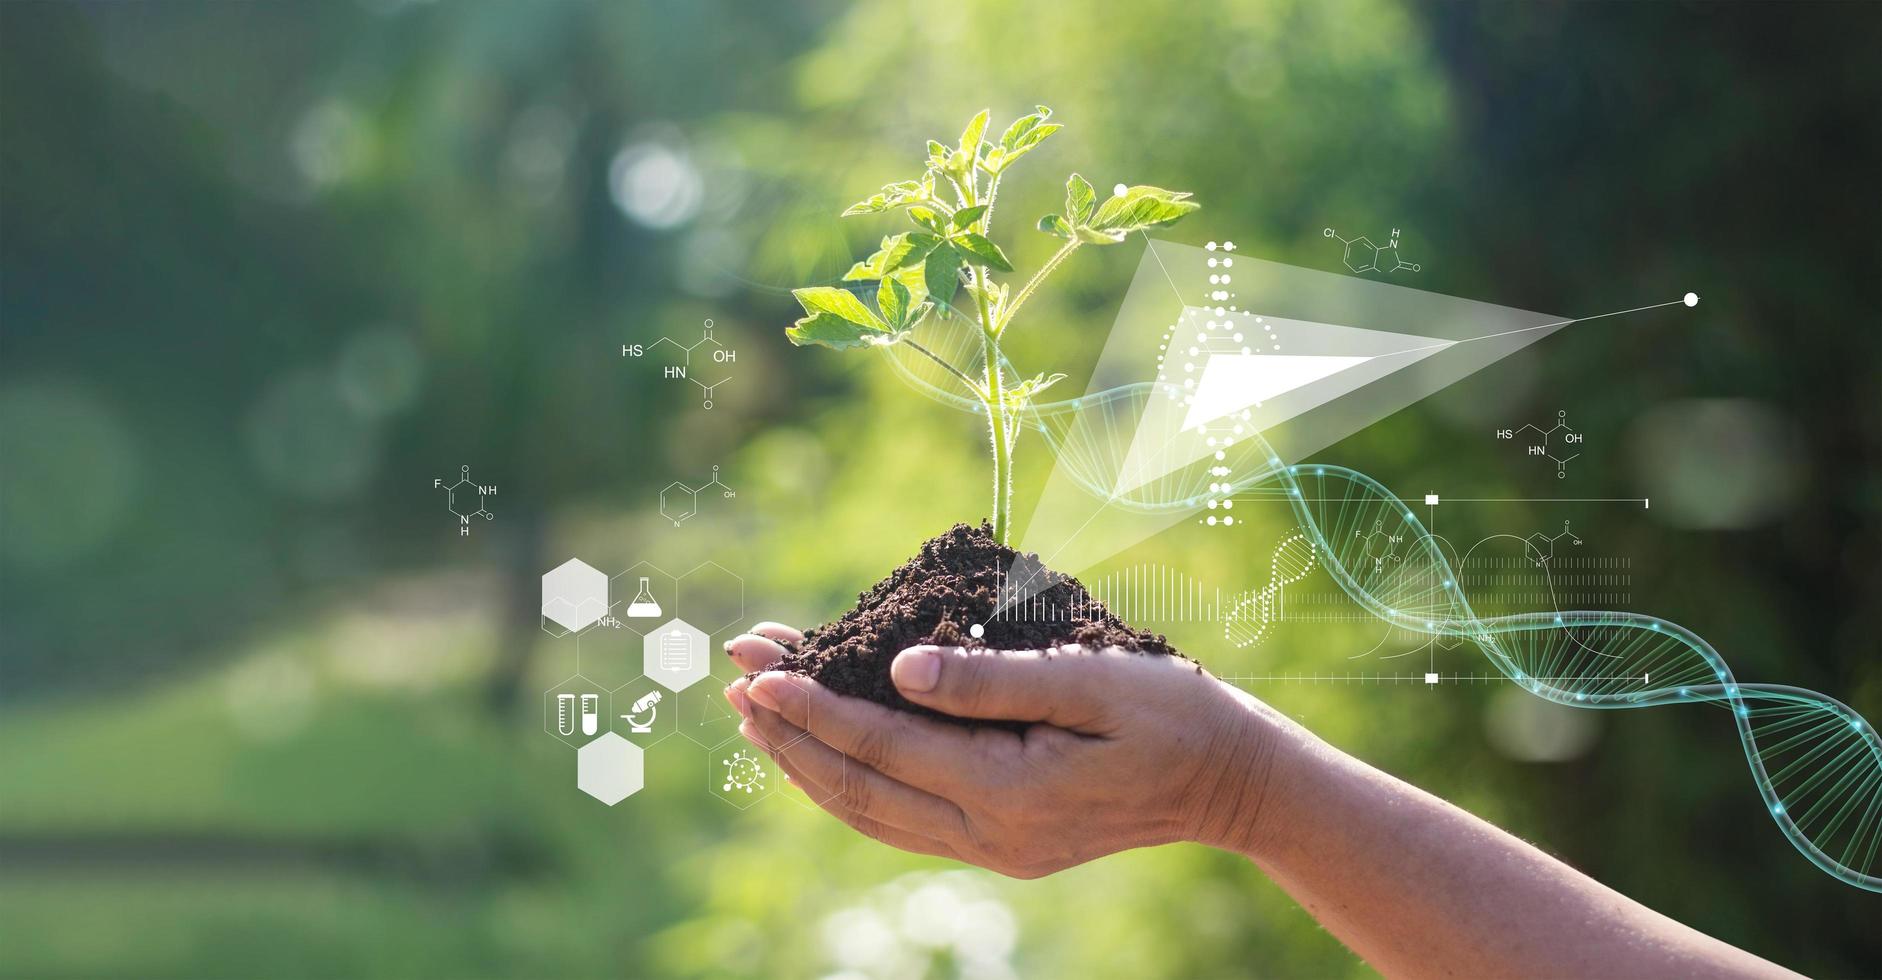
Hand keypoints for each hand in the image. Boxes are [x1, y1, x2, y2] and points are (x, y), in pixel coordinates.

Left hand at [722, 623, 1282, 877]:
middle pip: (859, 787)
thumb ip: (992, 679)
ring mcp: (993, 847)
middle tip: (733, 678)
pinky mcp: (1001, 844)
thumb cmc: (1169, 713)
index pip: (881, 745)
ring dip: (807, 764)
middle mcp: (989, 833)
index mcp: (1008, 790)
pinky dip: (850, 784)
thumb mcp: (1090, 679)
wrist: (1228, 783)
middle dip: (788, 734)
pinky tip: (824, 753)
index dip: (812, 706)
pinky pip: (900, 820)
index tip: (757, 667)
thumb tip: (898, 671)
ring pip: (872, 812)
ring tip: (757, 716)